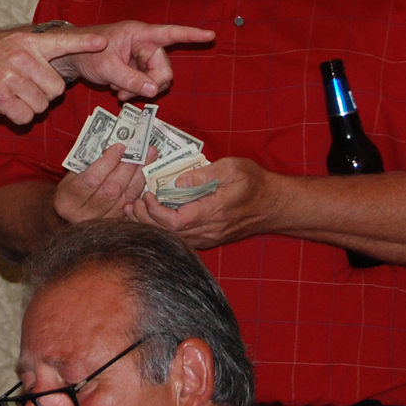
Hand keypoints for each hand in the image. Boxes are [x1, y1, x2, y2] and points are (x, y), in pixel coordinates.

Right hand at [0, 28, 108, 123]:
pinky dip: (17, 118)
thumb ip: (31, 55)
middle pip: (56, 88)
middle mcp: (22, 57)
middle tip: (23, 90)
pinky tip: (3, 107)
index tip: (104, 42)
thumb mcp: (5, 46)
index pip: (62, 41)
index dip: (84, 43)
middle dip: (44, 95)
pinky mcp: (1, 97)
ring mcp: (11, 77)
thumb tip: (56, 73)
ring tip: (9, 97)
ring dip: (29, 107)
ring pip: (42, 105)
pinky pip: (25, 117)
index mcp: (26, 42)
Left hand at [50, 21, 214, 98]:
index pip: (170, 33)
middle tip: (129, 93)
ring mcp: (139, 56)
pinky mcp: (134, 67)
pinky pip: (145, 82)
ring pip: (155, 78)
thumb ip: (131, 78)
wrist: (70, 57)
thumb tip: (154, 90)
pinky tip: (118, 91)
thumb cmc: (85, 52)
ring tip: (119, 92)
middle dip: (151, 84)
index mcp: (139, 34)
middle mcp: (143, 43)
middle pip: (163, 68)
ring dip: (140, 89)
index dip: (191, 35)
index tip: (211, 35)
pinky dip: (134, 90)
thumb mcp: (106, 67)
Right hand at [53, 144, 148, 222]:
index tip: (120, 147)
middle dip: (128, 168)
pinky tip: (146, 173)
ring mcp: (100, 222)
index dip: (108, 163)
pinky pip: (132, 205)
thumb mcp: (73, 173)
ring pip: (125, 198)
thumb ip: (90, 162)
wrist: (70, 210)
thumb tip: (118, 146)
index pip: (91, 179)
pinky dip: (140, 187)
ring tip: (149, 157)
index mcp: (67, 199)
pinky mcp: (114, 225)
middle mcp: (82, 215)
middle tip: (141, 150)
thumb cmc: (73, 186)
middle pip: (111, 190)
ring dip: (139, 175)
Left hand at [129, 157, 273, 249]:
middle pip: (167, 233)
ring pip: (173, 238)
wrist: (274, 205)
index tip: (146, 194)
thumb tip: (177, 182)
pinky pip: (181, 238)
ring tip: (135, 210)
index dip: (154, 211)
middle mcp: (209, 230)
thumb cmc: (254, 182)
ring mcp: (209, 237)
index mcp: (213, 212)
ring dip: (152, 225)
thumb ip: (204, 174)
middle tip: (132, 203)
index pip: (173, 221)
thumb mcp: (232, 167)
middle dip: (145, 219)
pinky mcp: (209, 238)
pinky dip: (163, 229)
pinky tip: (153, 217)